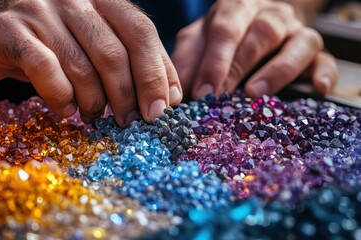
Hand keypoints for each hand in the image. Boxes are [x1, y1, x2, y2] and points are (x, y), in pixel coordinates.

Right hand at [0, 0, 181, 126]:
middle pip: (115, 51)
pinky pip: (46, 71)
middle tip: (132, 122)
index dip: (156, 72)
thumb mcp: (95, 50)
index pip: (141, 32)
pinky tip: (66, 111)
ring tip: (95, 118)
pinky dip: (61, 98)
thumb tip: (170, 97)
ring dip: (94, 102)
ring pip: (82, 66)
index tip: (163, 109)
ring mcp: (40, 8)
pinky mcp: (10, 28)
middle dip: (128, 95)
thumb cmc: (51, 49)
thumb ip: (131, 64)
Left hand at [171, 0, 337, 99]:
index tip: (202, 92)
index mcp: (237, 9)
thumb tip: (177, 91)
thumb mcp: (201, 38)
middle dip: (239, 66)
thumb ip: (188, 58)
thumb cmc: (226, 34)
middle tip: (222, 96)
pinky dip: (323, 73)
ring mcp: (295, 32)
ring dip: (277, 71)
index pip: (225, 29)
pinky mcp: (315, 51)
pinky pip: (325, 60)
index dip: (213, 62)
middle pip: (260, 34)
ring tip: (255, 93)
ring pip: (297, 44)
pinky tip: (317, 88)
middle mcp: (270, 15)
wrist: (260, 19)